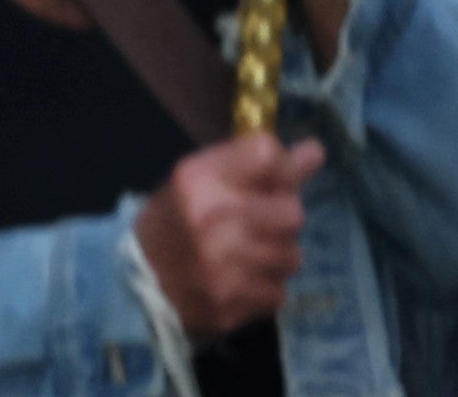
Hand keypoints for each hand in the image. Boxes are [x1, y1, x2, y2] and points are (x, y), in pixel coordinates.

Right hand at [133, 134, 320, 335]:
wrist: (140, 281)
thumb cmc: (177, 219)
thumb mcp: (203, 179)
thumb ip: (256, 165)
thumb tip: (316, 151)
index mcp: (200, 180)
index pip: (268, 153)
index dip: (281, 166)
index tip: (275, 179)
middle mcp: (213, 221)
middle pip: (292, 211)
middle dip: (284, 216)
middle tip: (265, 222)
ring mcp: (223, 269)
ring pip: (292, 256)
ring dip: (278, 254)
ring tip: (252, 252)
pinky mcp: (230, 306)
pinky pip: (278, 293)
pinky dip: (266, 286)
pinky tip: (243, 280)